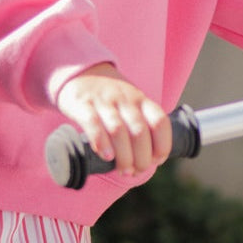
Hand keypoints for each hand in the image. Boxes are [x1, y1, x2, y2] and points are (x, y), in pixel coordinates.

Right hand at [56, 64, 171, 175]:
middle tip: (135, 171)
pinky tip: (106, 156)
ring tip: (123, 171)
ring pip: (118, 130)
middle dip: (141, 157)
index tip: (157, 160)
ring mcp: (103, 101)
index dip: (163, 144)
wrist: (79, 71)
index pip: (160, 122)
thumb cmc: (109, 97)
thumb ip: (140, 127)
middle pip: (139, 131)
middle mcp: (125, 99)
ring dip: (124, 155)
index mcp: (141, 100)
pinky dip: (101, 142)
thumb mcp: (131, 104)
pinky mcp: (82, 104)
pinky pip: (93, 123)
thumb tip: (148, 161)